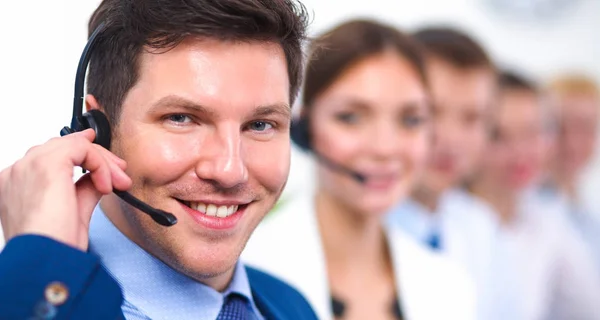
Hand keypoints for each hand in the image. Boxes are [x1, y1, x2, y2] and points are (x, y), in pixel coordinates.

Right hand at [0, 129, 131, 250]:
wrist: (45, 261)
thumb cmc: (52, 248)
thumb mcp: (72, 213)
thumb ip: (83, 190)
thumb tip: (98, 178)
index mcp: (16, 186)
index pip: (49, 157)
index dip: (81, 156)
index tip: (106, 167)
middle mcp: (18, 173)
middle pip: (61, 147)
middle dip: (97, 159)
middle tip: (119, 176)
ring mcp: (29, 166)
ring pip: (73, 145)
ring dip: (102, 162)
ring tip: (118, 183)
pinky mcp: (47, 164)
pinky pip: (81, 148)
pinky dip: (100, 164)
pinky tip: (106, 185)